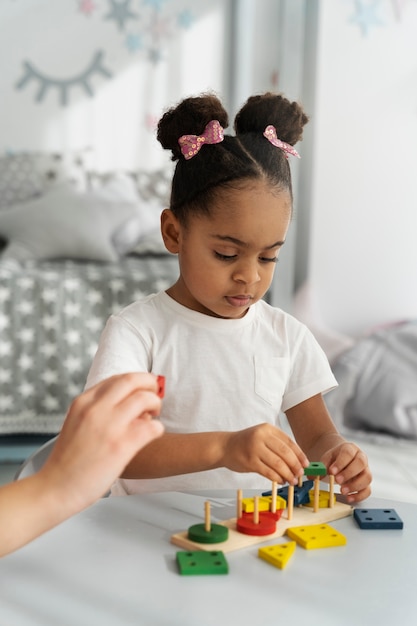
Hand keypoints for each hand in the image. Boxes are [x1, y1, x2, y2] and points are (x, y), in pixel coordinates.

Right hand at [40, 372, 164, 509]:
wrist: (55, 489)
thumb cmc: (67, 462)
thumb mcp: (76, 423)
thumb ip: (96, 410)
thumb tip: (124, 404)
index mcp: (83, 401)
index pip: (116, 379)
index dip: (135, 381)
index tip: (142, 389)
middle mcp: (96, 409)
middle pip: (132, 379)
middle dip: (150, 383)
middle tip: (155, 395)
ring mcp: (109, 426)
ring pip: (145, 399)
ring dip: (155, 404)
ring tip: (154, 416)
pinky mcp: (121, 446)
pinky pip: (152, 427)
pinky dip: (158, 428)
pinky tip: (153, 435)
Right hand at [222, 423, 308, 484]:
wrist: (225, 446)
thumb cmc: (246, 443)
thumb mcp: (262, 436)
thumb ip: (277, 444)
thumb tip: (297, 460)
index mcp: (267, 428)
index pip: (289, 442)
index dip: (299, 454)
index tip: (306, 464)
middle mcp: (261, 436)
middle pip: (285, 453)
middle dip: (295, 465)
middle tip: (300, 474)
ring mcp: (255, 449)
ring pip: (278, 464)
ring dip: (288, 474)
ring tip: (292, 481)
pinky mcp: (250, 461)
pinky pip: (268, 472)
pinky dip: (277, 478)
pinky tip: (281, 481)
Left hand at [321, 442, 371, 502]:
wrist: (342, 459)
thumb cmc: (335, 459)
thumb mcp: (327, 458)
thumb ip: (322, 466)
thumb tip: (313, 476)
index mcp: (350, 448)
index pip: (348, 453)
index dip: (341, 463)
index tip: (332, 471)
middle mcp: (361, 458)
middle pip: (361, 463)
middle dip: (349, 473)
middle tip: (337, 480)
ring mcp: (366, 470)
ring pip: (367, 477)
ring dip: (355, 485)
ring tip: (342, 491)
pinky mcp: (366, 482)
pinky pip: (368, 490)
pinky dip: (359, 496)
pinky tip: (349, 498)